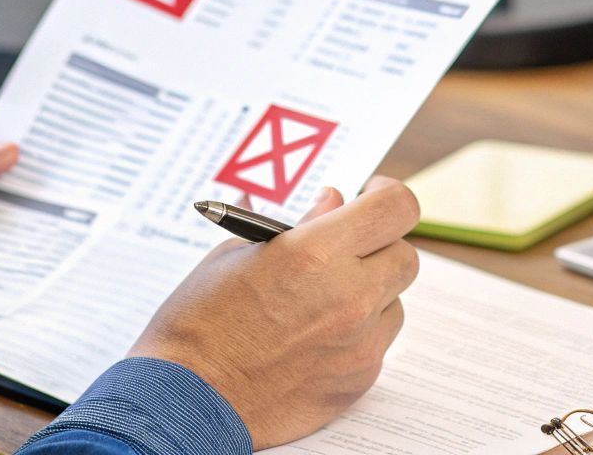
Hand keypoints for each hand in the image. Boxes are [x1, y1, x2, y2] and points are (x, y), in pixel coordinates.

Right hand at [128, 176, 421, 447]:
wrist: (186, 399)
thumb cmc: (200, 321)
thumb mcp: (239, 253)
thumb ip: (301, 224)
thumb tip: (334, 200)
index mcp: (315, 253)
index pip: (395, 207)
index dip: (388, 194)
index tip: (373, 195)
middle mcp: (349, 296)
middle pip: (406, 254)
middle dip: (380, 245)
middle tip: (347, 248)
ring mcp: (359, 343)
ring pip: (397, 301)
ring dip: (372, 291)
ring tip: (324, 298)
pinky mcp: (359, 381)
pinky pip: (379, 343)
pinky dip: (359, 332)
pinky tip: (317, 335)